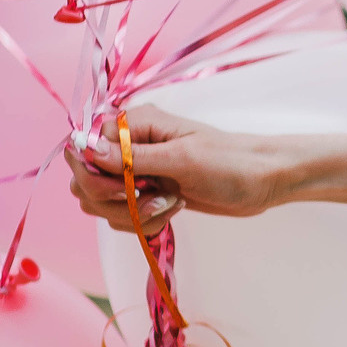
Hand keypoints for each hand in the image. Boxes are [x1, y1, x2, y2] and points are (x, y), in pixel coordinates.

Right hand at [67, 105, 294, 235]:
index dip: (96, 175)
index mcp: (134, 124)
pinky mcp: (145, 195)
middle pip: (85, 181)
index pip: (83, 150)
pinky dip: (142, 222)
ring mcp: (135, 172)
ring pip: (100, 204)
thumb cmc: (230, 162)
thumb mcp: (182, 159)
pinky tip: (172, 211)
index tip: (130, 188)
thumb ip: (131, 158)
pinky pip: (120, 216)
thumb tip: (85, 149)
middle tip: (154, 198)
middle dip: (115, 200)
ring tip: (170, 205)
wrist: (263, 182)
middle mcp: (128, 145)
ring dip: (132, 215)